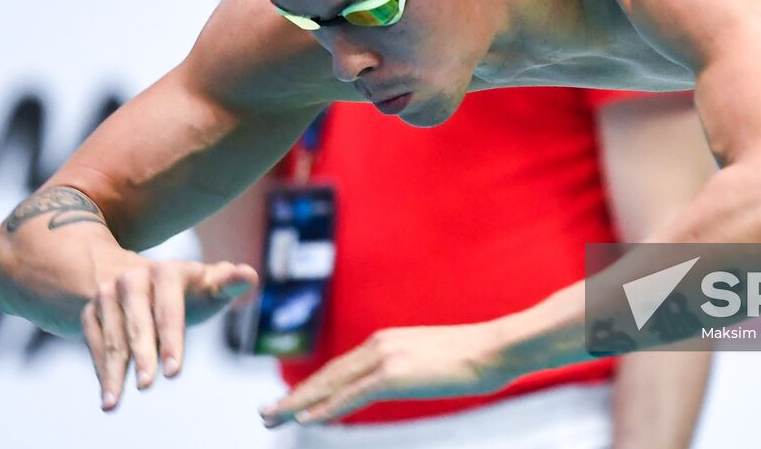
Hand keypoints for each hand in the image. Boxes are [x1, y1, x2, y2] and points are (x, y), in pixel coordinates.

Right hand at [80, 254, 257, 410]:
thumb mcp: (211, 285)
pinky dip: (100, 367)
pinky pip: (93, 339)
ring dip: (113, 369)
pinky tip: (108, 391)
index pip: (169, 308)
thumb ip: (230, 284)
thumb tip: (248, 275)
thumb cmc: (190, 290)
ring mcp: (108, 292)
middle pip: (138, 323)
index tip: (173, 372)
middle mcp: (133, 278)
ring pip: (111, 335)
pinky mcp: (92, 309)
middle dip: (143, 355)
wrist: (146, 280)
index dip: (172, 341)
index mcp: (168, 271)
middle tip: (148, 385)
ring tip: (115, 400)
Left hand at [258, 323, 513, 426]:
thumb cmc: (474, 357)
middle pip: (327, 375)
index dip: (313, 386)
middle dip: (294, 396)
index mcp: (387, 340)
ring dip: (297, 403)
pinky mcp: (393, 374)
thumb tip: (402, 381)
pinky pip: (351, 396)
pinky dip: (325, 408)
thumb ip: (408, 369)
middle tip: (265, 412)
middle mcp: (379, 344)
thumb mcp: (432, 360)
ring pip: (330, 384)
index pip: (340, 367)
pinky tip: (305, 419)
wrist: (495, 347)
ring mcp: (385, 358)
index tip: (290, 400)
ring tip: (271, 418)